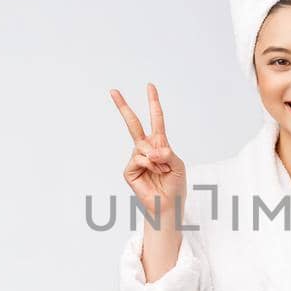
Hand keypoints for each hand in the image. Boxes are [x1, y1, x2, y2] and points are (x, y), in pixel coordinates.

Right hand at [111, 83, 186, 218]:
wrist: (168, 204)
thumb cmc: (175, 184)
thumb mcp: (177, 164)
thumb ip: (166, 153)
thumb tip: (152, 150)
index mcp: (159, 143)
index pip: (156, 119)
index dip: (153, 102)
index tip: (150, 86)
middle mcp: (146, 148)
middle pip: (133, 124)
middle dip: (123, 107)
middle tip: (113, 90)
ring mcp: (136, 158)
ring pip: (142, 145)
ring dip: (156, 157)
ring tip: (162, 169)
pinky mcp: (129, 170)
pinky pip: (139, 158)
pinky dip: (149, 164)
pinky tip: (154, 173)